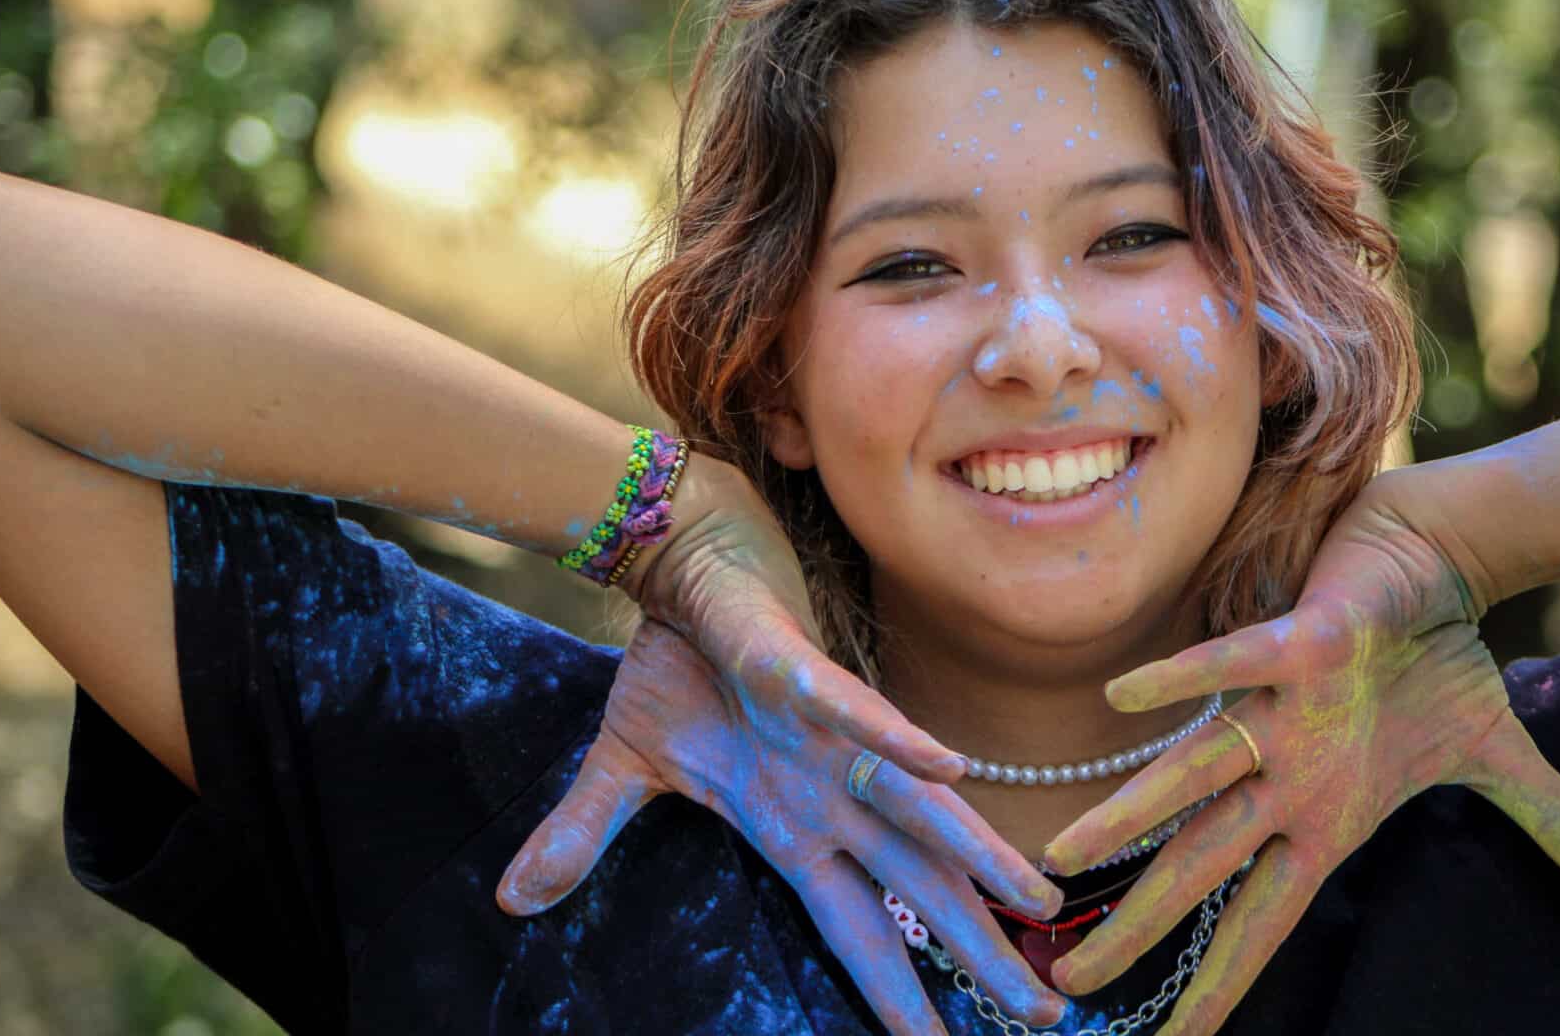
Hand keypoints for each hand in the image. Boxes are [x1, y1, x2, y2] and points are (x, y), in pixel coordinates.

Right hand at [496, 457, 1066, 1033]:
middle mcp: (832, 794)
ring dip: (976, 854)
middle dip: (978, 952)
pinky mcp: (802, 674)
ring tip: (1037, 898)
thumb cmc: (679, 665)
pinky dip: (897, 742)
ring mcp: (830, 737)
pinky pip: (854, 714)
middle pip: (915, 889)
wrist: (687, 568)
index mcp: (795, 828)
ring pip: (917, 809)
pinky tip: (948, 767)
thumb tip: (512, 897)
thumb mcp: (623, 766)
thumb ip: (585, 835)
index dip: (899, 992)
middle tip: (1047, 1016)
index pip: (856, 930)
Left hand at [1040, 473, 1559, 1035]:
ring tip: (1064, 855)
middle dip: (1137, 928)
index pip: (1260, 922)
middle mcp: (1285, 777)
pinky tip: (1119, 699)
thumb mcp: (1495, 755)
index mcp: (1321, 818)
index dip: (1217, 984)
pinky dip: (1183, 681)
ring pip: (1193, 776)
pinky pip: (1229, 668)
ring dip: (1130, 813)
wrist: (1434, 560)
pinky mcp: (1296, 646)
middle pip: (1200, 868)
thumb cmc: (1435, 659)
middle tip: (1066, 983)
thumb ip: (1544, 820)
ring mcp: (1282, 715)